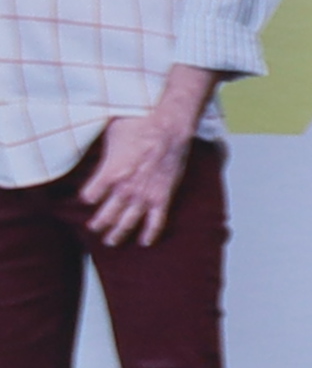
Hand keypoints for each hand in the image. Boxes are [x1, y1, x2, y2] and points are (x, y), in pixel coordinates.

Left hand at [78, 78, 215, 248]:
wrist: (169, 128)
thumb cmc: (138, 125)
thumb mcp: (110, 134)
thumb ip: (104, 151)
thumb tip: (93, 146)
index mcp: (109, 172)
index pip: (90, 195)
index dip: (87, 198)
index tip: (87, 199)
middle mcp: (125, 188)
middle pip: (106, 214)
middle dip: (99, 224)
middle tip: (94, 229)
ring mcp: (145, 195)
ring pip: (128, 221)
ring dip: (118, 233)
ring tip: (111, 241)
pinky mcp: (163, 196)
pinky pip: (156, 221)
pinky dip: (150, 233)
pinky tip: (145, 242)